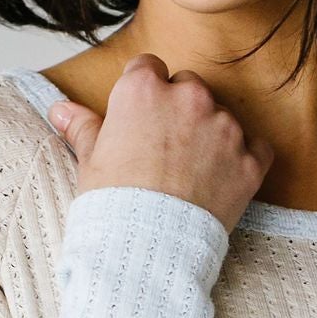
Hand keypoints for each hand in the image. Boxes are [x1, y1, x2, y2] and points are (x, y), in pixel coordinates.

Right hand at [48, 54, 271, 236]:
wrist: (148, 249)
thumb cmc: (114, 204)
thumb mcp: (90, 161)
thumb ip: (82, 127)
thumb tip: (60, 109)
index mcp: (143, 90)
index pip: (148, 67)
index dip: (143, 94)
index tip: (140, 118)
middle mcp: (188, 98)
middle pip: (188, 87)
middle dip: (179, 110)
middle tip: (164, 150)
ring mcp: (224, 128)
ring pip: (221, 116)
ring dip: (210, 135)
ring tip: (189, 174)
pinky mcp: (249, 160)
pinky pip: (256, 147)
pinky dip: (243, 159)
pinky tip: (223, 179)